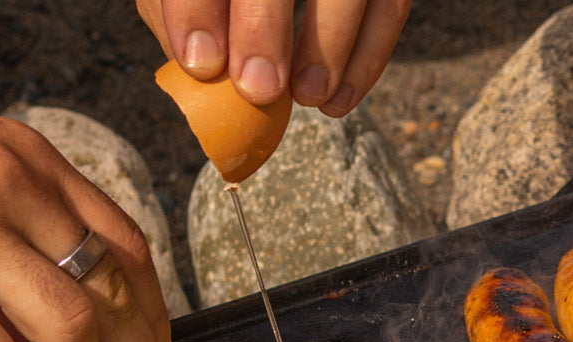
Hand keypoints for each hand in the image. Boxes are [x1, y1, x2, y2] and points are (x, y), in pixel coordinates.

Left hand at [136, 0, 409, 115]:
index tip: (201, 62)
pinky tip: (338, 102)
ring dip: (331, 46)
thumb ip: (181, 13)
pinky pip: (391, 7)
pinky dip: (369, 59)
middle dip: (266, 27)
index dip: (197, 8)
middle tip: (259, 89)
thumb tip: (203, 70)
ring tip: (308, 97)